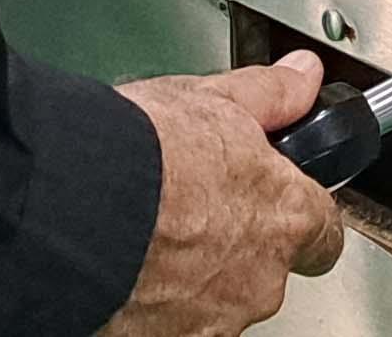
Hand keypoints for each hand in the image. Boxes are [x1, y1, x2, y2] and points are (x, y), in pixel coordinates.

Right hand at [104, 58, 345, 335]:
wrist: (69, 205)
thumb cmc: (140, 154)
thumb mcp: (213, 100)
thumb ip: (271, 96)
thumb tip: (302, 78)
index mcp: (285, 218)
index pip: (322, 232)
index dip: (296, 214)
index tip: (272, 203)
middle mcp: (259, 281)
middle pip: (263, 271)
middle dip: (231, 246)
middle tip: (186, 210)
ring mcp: (210, 321)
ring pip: (212, 303)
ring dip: (188, 278)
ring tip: (143, 237)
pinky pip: (165, 325)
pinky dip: (148, 305)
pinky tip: (120, 269)